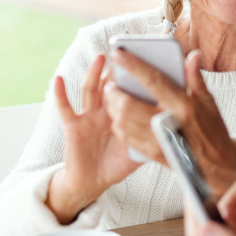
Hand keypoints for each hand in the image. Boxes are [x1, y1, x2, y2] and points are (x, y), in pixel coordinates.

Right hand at [47, 55, 140, 223]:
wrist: (93, 182)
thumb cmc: (117, 164)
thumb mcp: (140, 151)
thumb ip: (154, 137)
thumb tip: (176, 128)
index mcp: (124, 115)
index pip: (130, 91)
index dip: (137, 78)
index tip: (148, 60)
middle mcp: (106, 111)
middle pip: (112, 86)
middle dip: (117, 71)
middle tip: (127, 53)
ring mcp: (89, 116)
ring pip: (91, 91)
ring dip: (94, 74)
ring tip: (101, 58)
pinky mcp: (73, 126)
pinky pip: (65, 108)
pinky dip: (61, 93)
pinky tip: (59, 79)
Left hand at [107, 49, 235, 195]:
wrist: (217, 164)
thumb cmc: (213, 130)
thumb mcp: (208, 102)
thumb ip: (195, 78)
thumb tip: (192, 56)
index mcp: (183, 106)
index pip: (153, 81)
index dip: (134, 65)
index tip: (119, 53)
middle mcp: (169, 123)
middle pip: (130, 104)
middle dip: (115, 92)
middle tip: (111, 83)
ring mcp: (158, 140)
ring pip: (123, 122)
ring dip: (113, 108)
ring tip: (112, 98)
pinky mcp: (152, 153)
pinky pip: (126, 137)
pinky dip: (119, 125)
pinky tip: (119, 117)